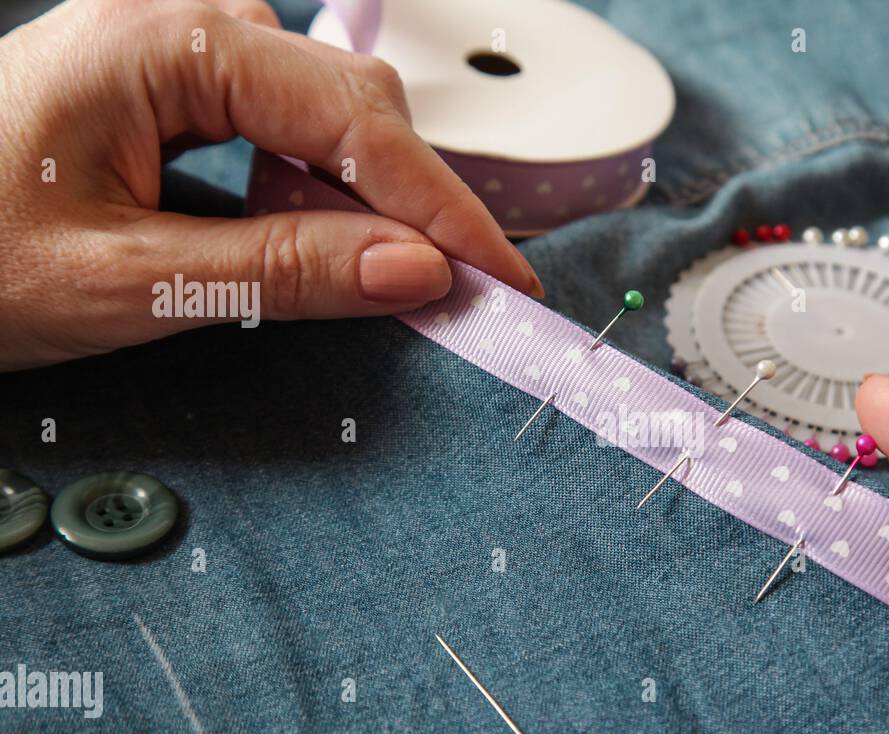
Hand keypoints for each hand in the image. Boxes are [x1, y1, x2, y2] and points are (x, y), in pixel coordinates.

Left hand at [0, 0, 541, 370]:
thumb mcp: (129, 283)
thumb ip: (280, 273)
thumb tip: (415, 271)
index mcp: (162, 41)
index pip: (352, 119)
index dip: (441, 208)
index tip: (501, 278)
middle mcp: (179, 22)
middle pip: (351, 102)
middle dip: (412, 203)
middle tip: (452, 294)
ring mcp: (176, 48)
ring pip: (327, 113)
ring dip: (365, 201)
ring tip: (370, 280)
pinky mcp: (174, 85)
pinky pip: (285, 126)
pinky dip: (319, 193)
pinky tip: (314, 245)